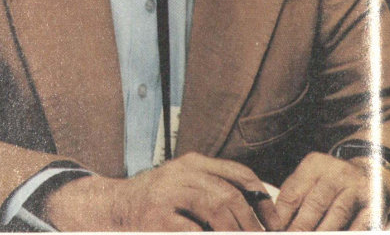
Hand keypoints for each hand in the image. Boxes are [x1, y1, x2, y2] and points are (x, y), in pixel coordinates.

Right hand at [44, 152, 280, 230]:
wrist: (115, 208)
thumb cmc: (157, 199)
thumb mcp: (184, 184)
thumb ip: (213, 188)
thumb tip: (258, 208)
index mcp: (192, 163)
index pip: (237, 173)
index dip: (261, 198)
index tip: (274, 222)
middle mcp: (182, 173)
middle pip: (229, 194)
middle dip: (252, 223)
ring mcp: (168, 194)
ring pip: (217, 209)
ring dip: (236, 231)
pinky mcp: (158, 219)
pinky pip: (194, 231)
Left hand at [275, 151, 389, 229]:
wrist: (368, 172)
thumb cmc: (329, 181)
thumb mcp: (309, 179)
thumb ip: (292, 197)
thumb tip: (276, 223)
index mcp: (314, 164)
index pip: (294, 192)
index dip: (282, 215)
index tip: (275, 230)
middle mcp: (337, 172)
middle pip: (315, 204)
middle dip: (301, 227)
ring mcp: (358, 187)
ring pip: (337, 215)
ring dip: (322, 232)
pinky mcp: (375, 204)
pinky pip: (360, 224)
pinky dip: (349, 233)